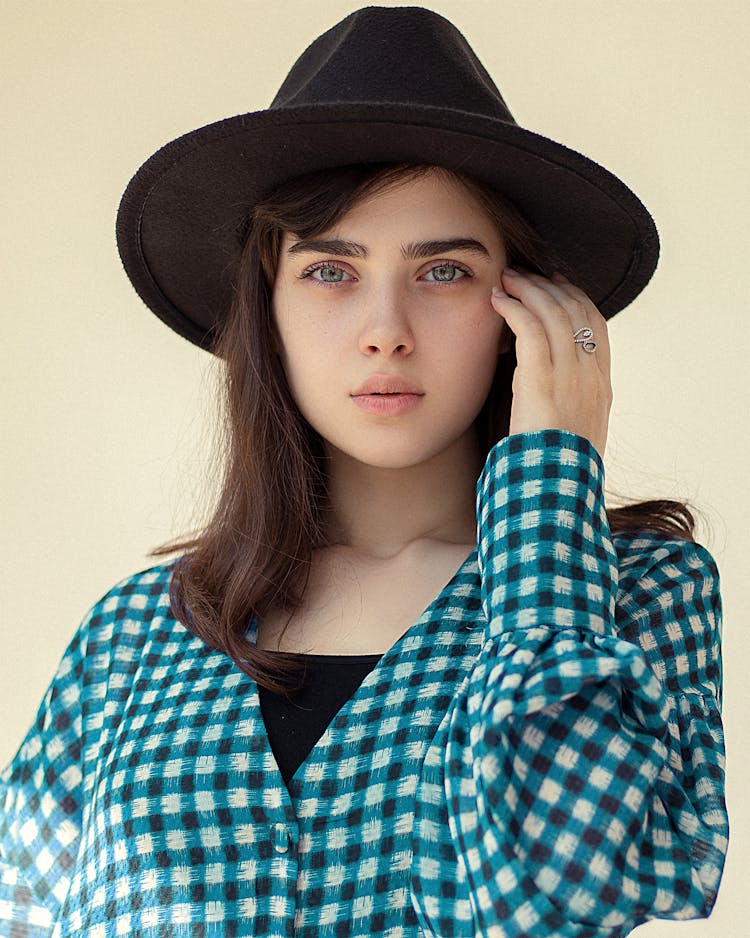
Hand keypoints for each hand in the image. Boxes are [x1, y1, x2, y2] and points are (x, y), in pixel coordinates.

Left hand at [490, 268, 611, 460]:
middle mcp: (591, 374)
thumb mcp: (573, 431)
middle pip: (576, 311)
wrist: (558, 490)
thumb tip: (539, 385)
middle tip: (524, 274)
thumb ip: (565, 402)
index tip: (556, 283)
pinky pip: (531, 330)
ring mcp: (571, 376)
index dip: (576, 297)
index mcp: (602, 385)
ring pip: (554, 313)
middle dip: (549, 286)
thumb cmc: (557, 468)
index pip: (596, 324)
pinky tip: (498, 300)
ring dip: (529, 290)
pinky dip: (514, 308)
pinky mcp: (543, 381)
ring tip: (507, 279)